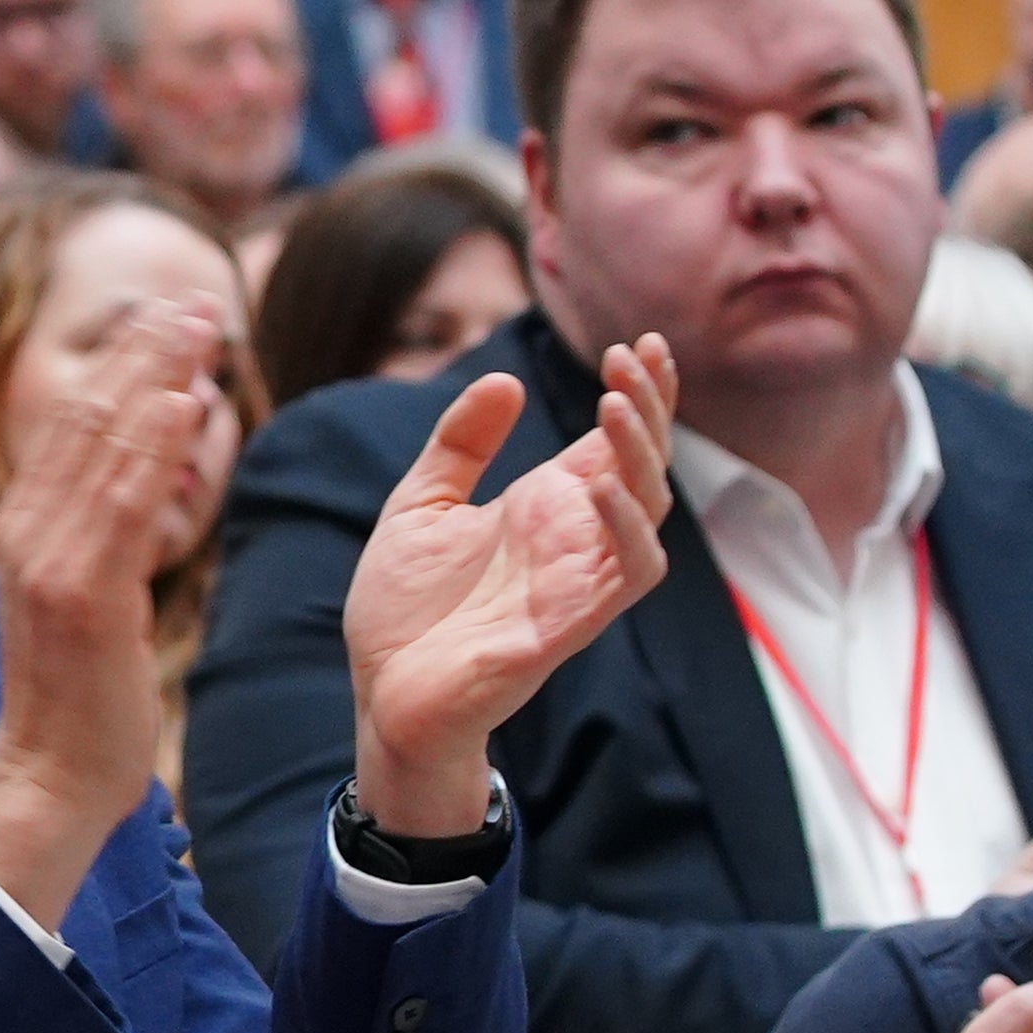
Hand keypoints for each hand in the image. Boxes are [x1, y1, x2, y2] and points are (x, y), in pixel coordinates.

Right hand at [0, 298, 214, 926]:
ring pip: (106, 448)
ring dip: (157, 378)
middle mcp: (26, 535)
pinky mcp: (85, 595)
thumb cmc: (74, 701)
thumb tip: (137, 475)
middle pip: (86, 419)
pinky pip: (126, 505)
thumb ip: (94, 536)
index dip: (120, 365)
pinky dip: (155, 447)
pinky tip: (187, 401)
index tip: (164, 318)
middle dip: (142, 353)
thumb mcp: (74, 601)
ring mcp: (51, 563)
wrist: (48, 780)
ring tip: (197, 327)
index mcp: (21, 531)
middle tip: (190, 299)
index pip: (70, 426)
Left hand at [342, 335, 674, 838]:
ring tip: (615, 400)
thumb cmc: (405, 611)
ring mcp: (581, 578)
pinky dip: (628, 527)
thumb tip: (504, 380)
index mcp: (545, 507)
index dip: (640, 393)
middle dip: (647, 406)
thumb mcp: (420, 507)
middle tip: (635, 353)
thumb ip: (459, 446)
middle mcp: (575, 538)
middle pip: (642, 462)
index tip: (642, 339)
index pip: (614, 441)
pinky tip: (602, 487)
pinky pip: (631, 570)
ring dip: (640, 454)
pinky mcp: (575, 620)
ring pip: (650, 507)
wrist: (382, 693)